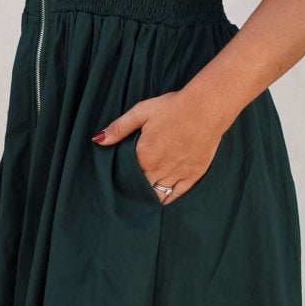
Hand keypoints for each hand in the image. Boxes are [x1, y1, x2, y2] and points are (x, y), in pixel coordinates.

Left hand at [91, 91, 224, 205]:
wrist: (206, 107)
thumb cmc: (173, 107)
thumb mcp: (141, 112)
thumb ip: (119, 128)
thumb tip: (98, 140)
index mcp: (144, 155)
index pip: (127, 176)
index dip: (122, 178)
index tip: (119, 179)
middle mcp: (159, 169)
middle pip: (141, 188)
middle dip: (134, 189)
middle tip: (130, 189)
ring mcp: (177, 174)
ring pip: (158, 195)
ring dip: (149, 196)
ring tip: (143, 195)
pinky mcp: (193, 175)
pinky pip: (177, 195)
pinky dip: (167, 199)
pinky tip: (162, 198)